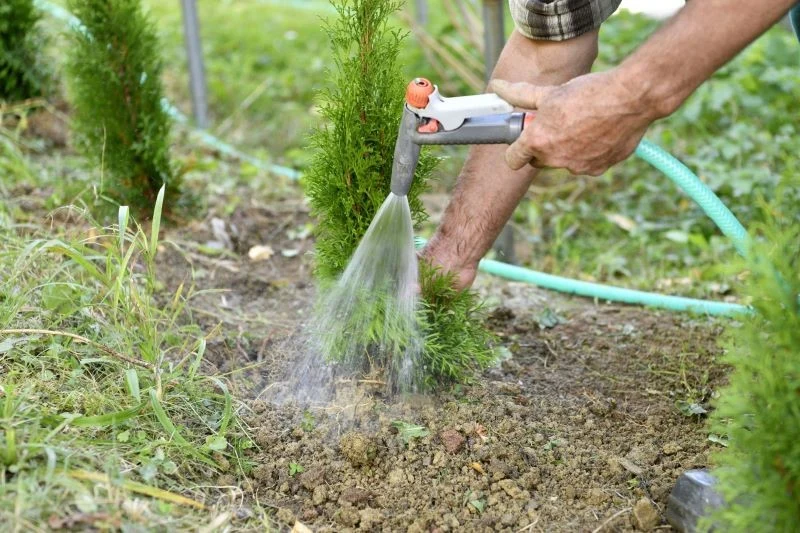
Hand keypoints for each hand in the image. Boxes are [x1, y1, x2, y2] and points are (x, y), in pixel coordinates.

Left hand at [489, 71, 657, 175]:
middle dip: (543, 146)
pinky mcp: (599, 168)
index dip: (516, 150)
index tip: (522, 141)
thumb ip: (521, 95)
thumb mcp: (550, 92)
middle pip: (539, 160)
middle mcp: (555, 159)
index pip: (513, 159)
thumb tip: (498, 87)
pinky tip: (600, 130)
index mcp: (538, 141)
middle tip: (556, 124)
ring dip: (567, 147)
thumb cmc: (589, 92)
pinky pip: (587, 162)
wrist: (632, 97)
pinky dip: (590, 151)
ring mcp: (578, 167)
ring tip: (583, 122)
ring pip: (564, 161)